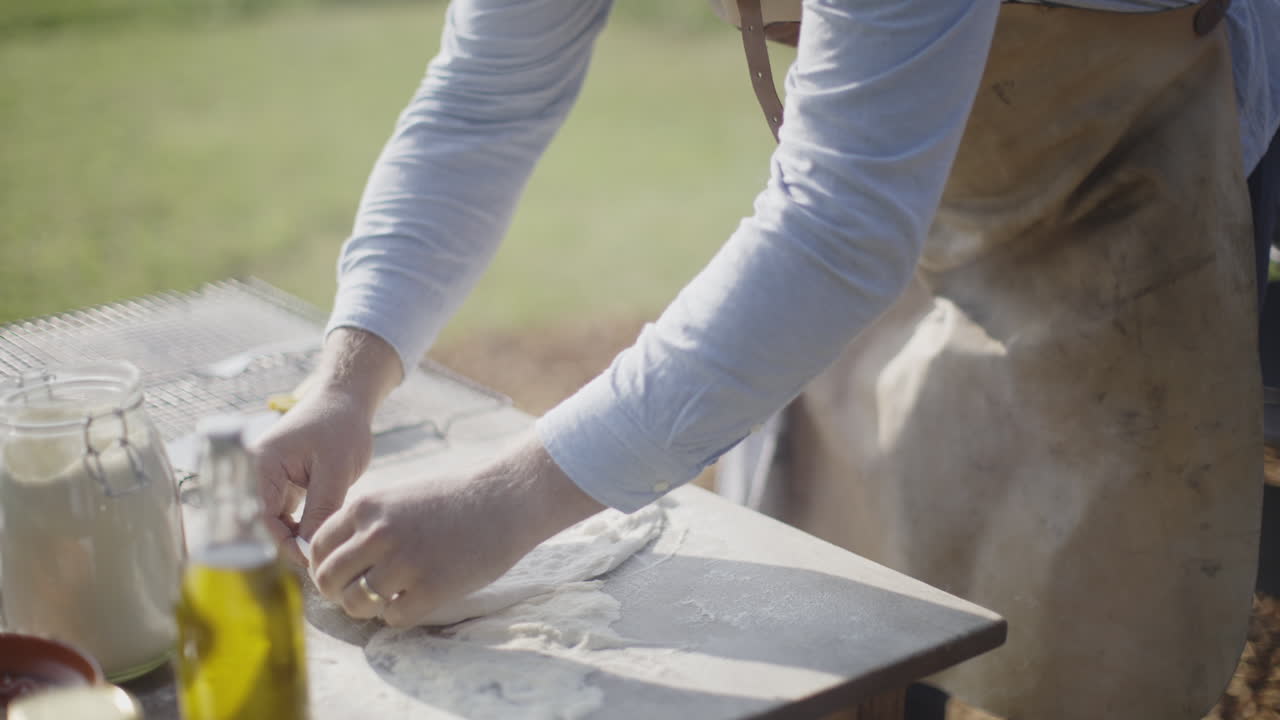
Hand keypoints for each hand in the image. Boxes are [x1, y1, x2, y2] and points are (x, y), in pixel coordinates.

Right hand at [251, 385, 374, 564]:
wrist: (346, 400)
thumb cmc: (341, 426)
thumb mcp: (337, 470)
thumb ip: (321, 508)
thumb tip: (310, 548)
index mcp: (261, 465)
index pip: (260, 516)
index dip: (282, 543)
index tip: (310, 560)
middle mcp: (257, 473)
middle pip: (263, 523)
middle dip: (287, 545)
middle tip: (318, 564)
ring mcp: (269, 479)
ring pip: (274, 523)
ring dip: (294, 539)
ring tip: (321, 553)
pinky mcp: (283, 485)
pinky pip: (284, 515)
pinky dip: (299, 528)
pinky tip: (319, 538)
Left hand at [308, 433, 604, 626]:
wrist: (505, 501)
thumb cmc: (453, 500)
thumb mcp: (399, 498)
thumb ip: (365, 524)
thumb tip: (333, 562)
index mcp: (367, 507)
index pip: (317, 547)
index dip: (323, 566)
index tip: (339, 574)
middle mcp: (379, 534)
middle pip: (329, 579)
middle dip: (336, 592)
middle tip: (356, 594)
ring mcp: (405, 563)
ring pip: (356, 603)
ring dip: (365, 608)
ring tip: (386, 599)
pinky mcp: (431, 589)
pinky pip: (392, 617)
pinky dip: (398, 614)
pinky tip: (415, 600)